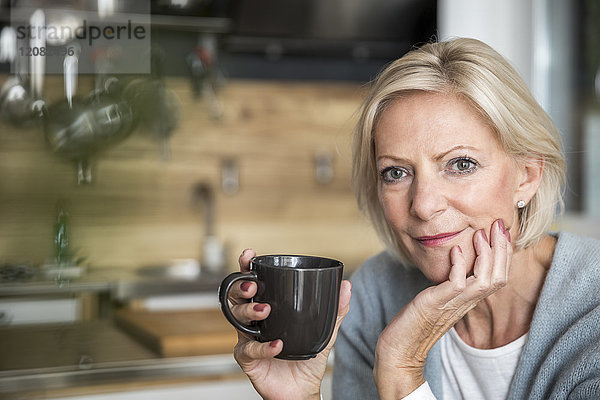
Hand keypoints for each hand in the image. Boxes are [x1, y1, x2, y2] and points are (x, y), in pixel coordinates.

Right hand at [229, 249, 351, 399]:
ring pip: (237, 319)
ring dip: (250, 311)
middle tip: (253, 285)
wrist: (302, 389)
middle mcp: (253, 321)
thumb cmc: (307, 358)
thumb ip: (335, 310)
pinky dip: (262, 346)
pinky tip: (276, 344)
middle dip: (241, 287)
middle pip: (237, 297)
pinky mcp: (247, 360)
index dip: (246, 268)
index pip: (252, 283)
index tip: (249, 255)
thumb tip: (346, 286)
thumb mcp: (324, 331)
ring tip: (265, 310)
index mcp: (268, 308)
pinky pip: (248, 350)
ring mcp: (248, 339)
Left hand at [373, 219, 511, 398]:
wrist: (401, 348)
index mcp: (469, 300)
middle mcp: (466, 303)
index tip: (502, 230)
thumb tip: (455, 258)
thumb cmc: (417, 320)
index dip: (504, 253)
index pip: (498, 276)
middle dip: (502, 249)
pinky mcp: (438, 304)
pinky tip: (456, 249)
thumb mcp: (439, 296)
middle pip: (499, 277)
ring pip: (485, 280)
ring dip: (486, 255)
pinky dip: (459, 265)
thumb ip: (451, 281)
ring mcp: (454, 304)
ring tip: (481, 233)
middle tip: (499, 225)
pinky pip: (457, 284)